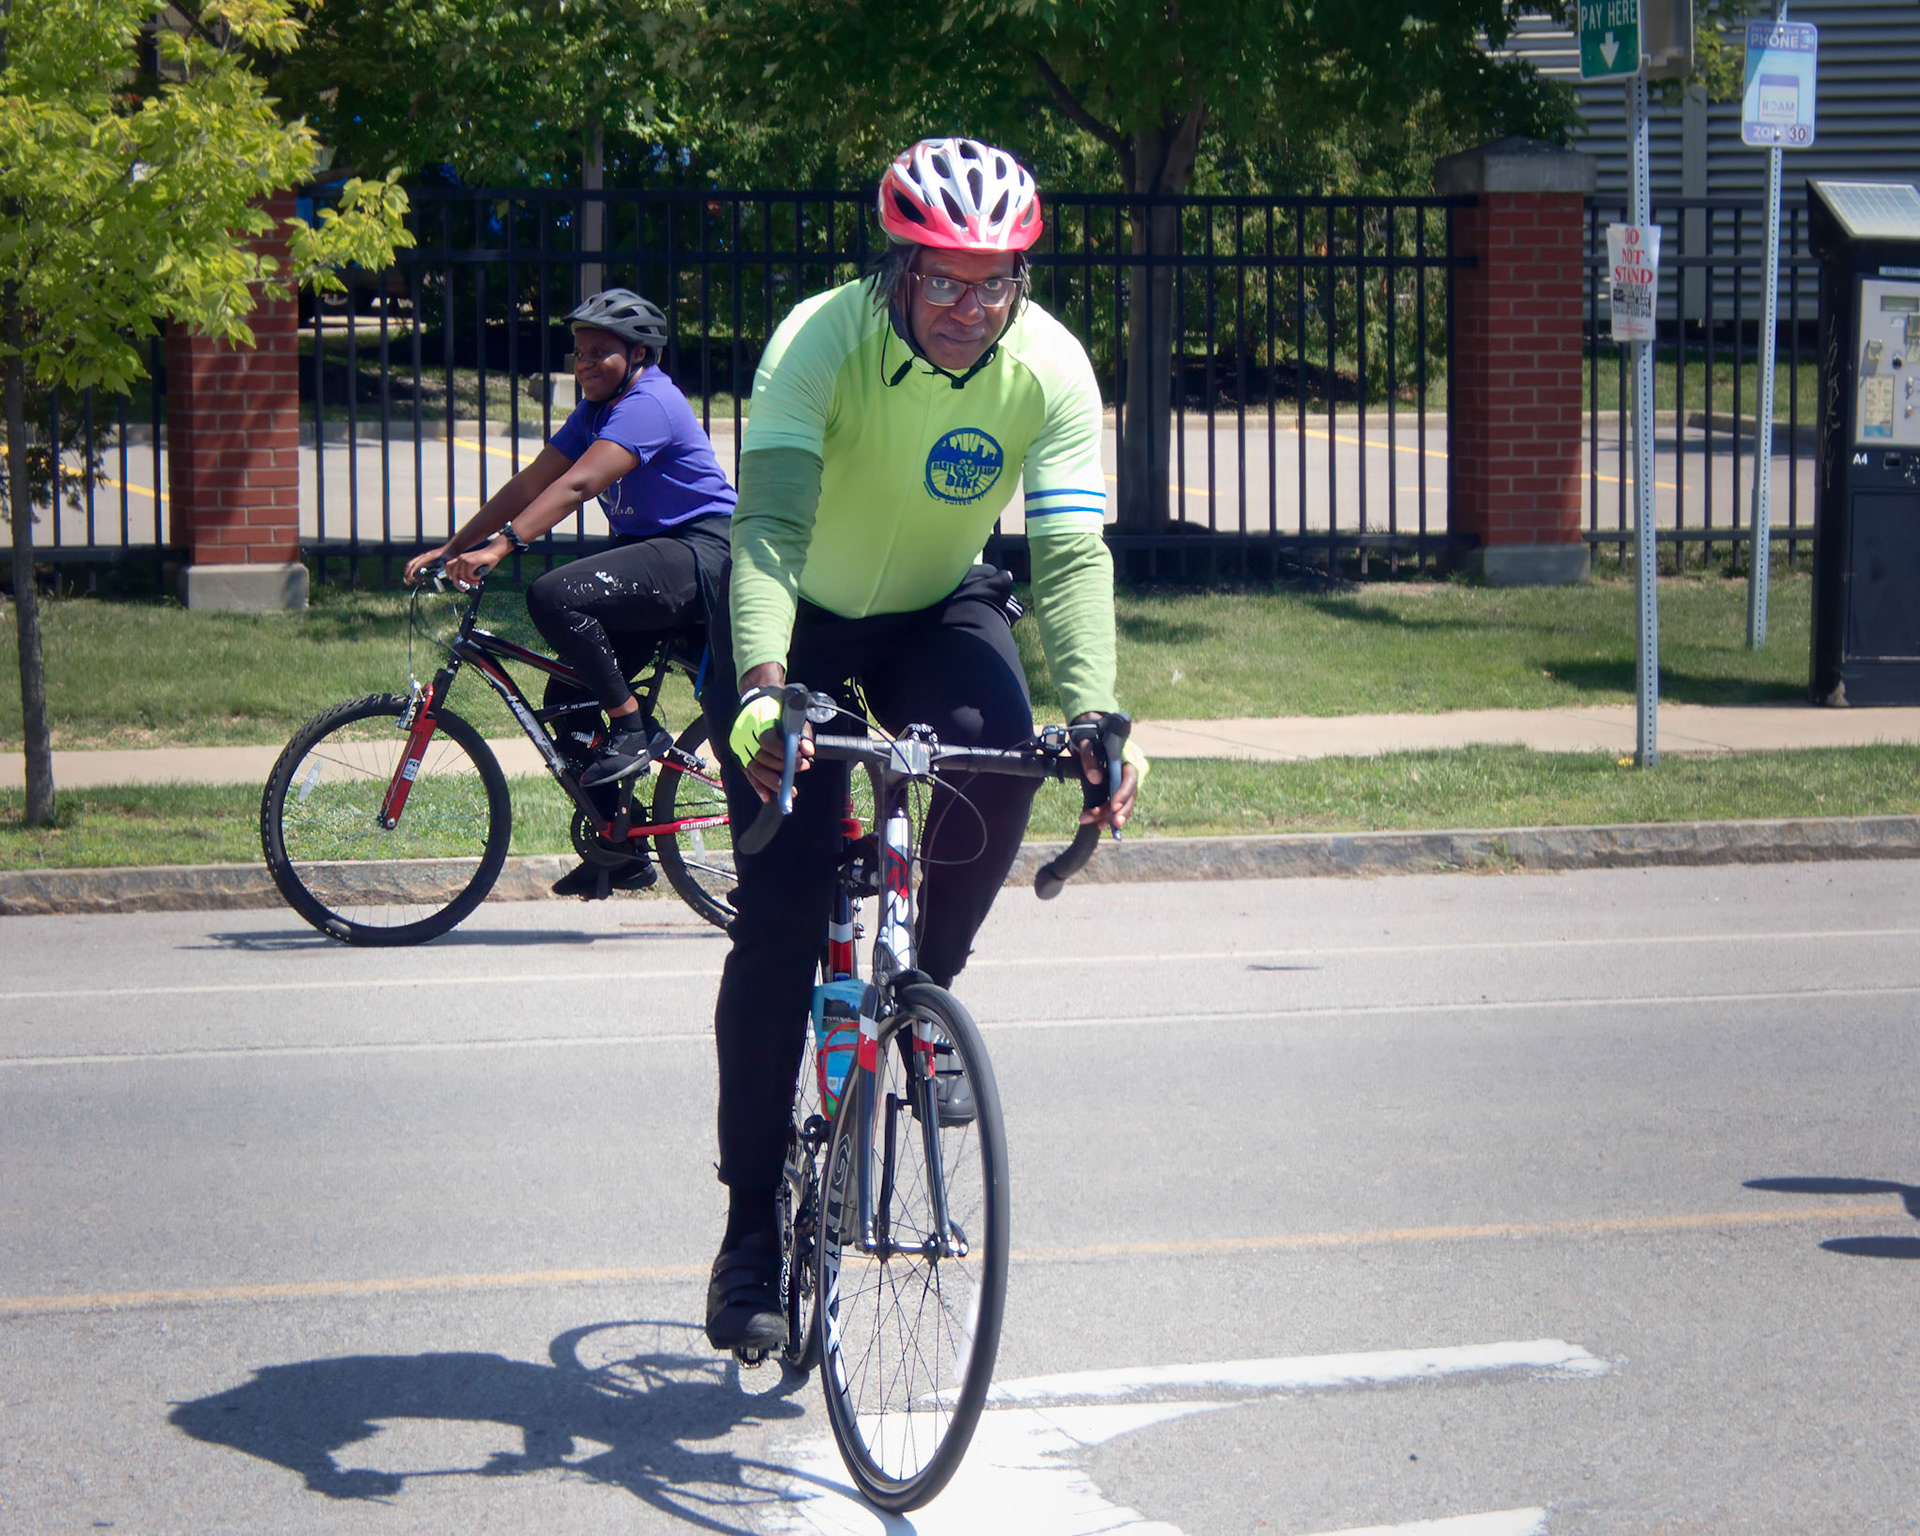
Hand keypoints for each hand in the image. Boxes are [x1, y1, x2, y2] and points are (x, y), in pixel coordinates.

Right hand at [403, 545, 448, 583]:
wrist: (452, 549)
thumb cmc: (450, 557)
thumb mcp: (447, 565)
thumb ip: (441, 571)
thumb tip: (433, 578)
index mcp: (428, 557)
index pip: (415, 565)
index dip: (410, 573)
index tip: (409, 580)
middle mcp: (424, 556)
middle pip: (410, 564)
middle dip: (407, 574)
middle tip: (408, 583)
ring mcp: (424, 557)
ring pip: (413, 565)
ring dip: (411, 574)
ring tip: (418, 582)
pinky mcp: (426, 560)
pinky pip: (417, 566)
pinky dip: (416, 573)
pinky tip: (422, 580)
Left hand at [444, 538, 506, 589]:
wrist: (494, 551)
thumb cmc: (486, 560)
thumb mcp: (475, 567)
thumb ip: (468, 573)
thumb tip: (464, 584)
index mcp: (460, 558)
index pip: (448, 566)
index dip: (449, 576)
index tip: (456, 582)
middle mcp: (460, 558)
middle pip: (454, 575)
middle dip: (458, 584)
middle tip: (464, 590)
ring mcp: (465, 560)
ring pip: (463, 577)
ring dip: (470, 582)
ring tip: (477, 583)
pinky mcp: (470, 562)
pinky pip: (469, 575)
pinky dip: (475, 578)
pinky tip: (479, 576)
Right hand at [730, 678, 813, 802]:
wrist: (758, 697)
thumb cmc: (779, 707)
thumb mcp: (794, 714)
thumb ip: (802, 733)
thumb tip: (808, 751)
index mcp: (757, 720)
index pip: (769, 743)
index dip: (786, 755)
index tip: (802, 761)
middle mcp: (744, 733)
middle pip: (761, 758)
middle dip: (782, 769)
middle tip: (800, 770)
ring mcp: (739, 744)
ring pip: (753, 768)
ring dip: (771, 783)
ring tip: (787, 791)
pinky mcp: (738, 753)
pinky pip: (748, 772)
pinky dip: (758, 786)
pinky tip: (767, 797)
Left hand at [1071, 715, 1145, 832]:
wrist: (1088, 737)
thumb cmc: (1090, 738)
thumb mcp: (1087, 742)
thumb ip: (1090, 757)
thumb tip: (1096, 779)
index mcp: (1125, 760)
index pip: (1130, 778)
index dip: (1124, 793)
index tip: (1114, 806)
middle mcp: (1125, 774)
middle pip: (1129, 795)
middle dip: (1122, 811)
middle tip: (1114, 824)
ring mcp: (1118, 783)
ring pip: (1120, 803)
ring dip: (1110, 816)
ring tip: (1097, 825)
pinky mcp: (1111, 790)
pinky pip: (1111, 805)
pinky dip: (1104, 815)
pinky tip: (1096, 823)